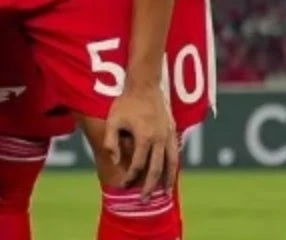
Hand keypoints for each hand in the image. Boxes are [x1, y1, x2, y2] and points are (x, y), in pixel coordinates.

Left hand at [102, 85, 178, 199]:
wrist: (145, 85)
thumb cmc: (125, 102)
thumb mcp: (113, 120)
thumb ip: (110, 141)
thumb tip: (114, 162)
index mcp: (144, 138)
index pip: (137, 165)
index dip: (129, 177)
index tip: (123, 186)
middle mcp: (160, 140)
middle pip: (156, 170)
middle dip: (150, 186)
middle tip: (145, 200)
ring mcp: (169, 136)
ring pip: (171, 164)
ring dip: (167, 180)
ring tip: (165, 194)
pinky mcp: (173, 131)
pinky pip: (175, 154)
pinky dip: (174, 167)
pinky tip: (171, 173)